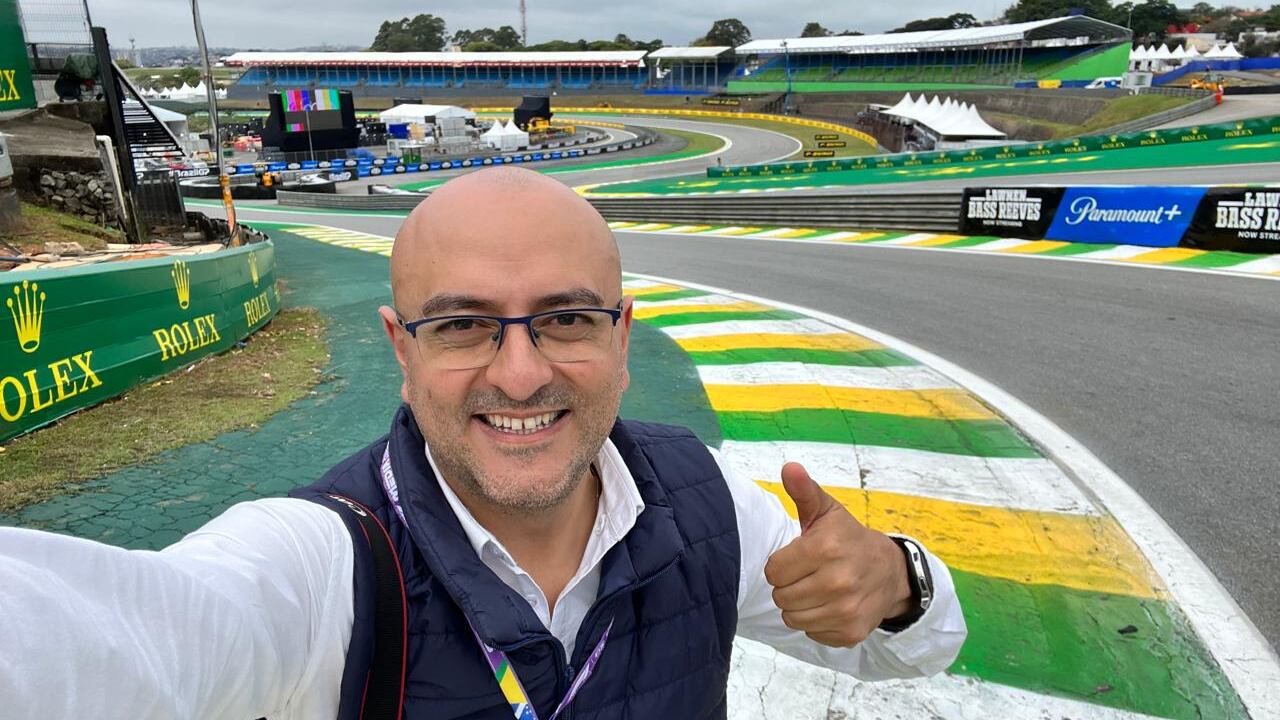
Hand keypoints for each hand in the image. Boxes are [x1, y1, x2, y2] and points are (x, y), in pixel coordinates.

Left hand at [763, 462, 913, 647]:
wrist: (890, 571)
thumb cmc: (849, 539)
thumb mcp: (827, 511)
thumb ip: (804, 491)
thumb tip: (789, 467)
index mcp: (826, 548)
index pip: (773, 571)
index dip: (781, 565)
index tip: (798, 558)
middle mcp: (837, 582)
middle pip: (781, 597)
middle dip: (788, 585)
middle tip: (807, 574)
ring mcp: (846, 610)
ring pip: (792, 618)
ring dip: (799, 605)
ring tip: (816, 589)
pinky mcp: (851, 632)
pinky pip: (811, 633)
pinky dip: (816, 622)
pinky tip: (830, 605)